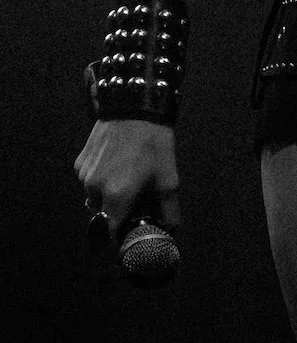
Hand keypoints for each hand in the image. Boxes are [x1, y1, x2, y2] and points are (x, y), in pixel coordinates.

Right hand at [74, 118, 179, 246]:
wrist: (134, 107)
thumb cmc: (154, 144)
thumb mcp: (168, 178)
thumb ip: (169, 210)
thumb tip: (171, 230)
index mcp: (116, 197)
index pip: (110, 232)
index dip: (121, 235)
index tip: (131, 231)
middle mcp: (94, 190)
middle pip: (103, 214)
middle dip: (117, 212)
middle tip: (135, 197)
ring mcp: (84, 176)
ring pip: (94, 198)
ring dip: (107, 195)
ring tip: (126, 175)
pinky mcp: (79, 162)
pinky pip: (88, 181)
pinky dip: (100, 179)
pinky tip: (114, 163)